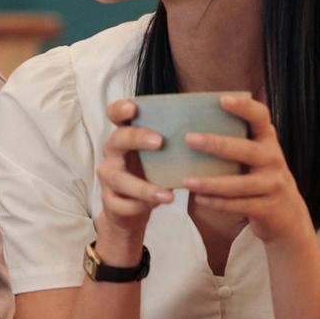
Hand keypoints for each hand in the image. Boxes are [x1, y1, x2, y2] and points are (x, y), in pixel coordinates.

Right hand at [95, 99, 170, 257]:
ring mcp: (109, 177)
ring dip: (144, 187)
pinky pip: (121, 204)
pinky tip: (156, 207)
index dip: (120, 109)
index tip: (132, 108)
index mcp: (125, 136)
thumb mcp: (160, 157)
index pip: (115, 115)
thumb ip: (174, 143)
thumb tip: (211, 130)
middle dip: (137, 138)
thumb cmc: (151, 175)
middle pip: (118, 140)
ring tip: (167, 195)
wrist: (131, 210)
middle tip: (159, 142)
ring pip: (119, 179)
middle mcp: (113, 153)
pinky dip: (140, 206)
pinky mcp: (110, 201)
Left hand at [182, 92, 313, 248]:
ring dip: (211, 183)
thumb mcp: (256, 156)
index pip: (260, 117)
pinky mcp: (268, 208)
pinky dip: (218, 203)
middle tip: (189, 139)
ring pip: (239, 184)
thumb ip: (236, 141)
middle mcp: (273, 159)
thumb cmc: (260, 177)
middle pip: (246, 150)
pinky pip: (240, 205)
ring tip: (186, 181)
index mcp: (268, 141)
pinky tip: (199, 199)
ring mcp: (273, 185)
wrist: (288, 216)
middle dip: (216, 145)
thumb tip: (188, 128)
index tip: (222, 99)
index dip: (244, 107)